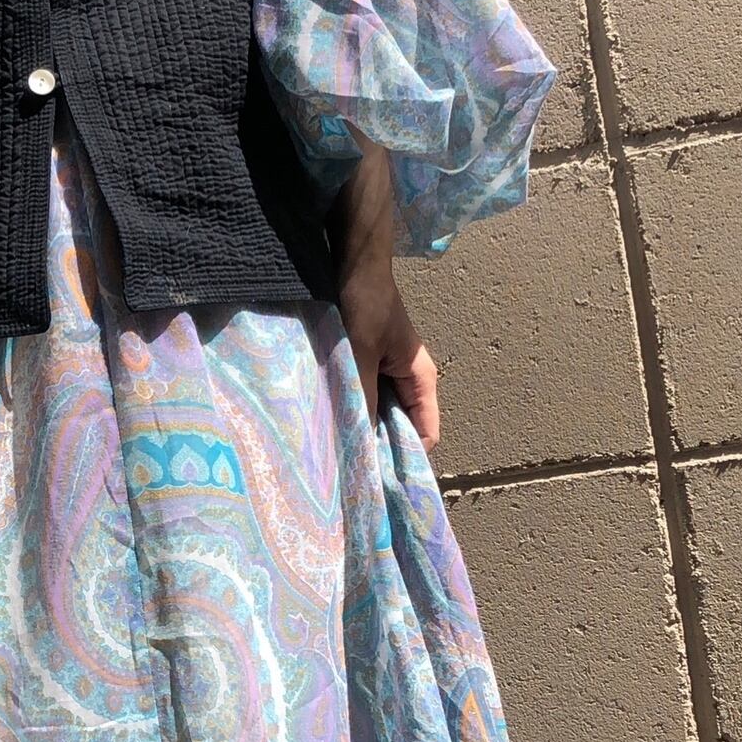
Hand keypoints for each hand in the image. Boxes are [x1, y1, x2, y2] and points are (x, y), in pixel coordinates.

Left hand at [333, 134, 440, 449]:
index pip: (425, 437)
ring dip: (353, 431)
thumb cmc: (364, 302)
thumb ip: (362, 400)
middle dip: (375, 451)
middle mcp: (404, 380)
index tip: (375, 483)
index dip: (403, 462)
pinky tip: (317, 426)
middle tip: (345, 476)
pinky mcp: (356, 366)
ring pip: (371, 416)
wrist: (348, 257)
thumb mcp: (362, 355)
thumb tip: (357, 450)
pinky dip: (341, 412)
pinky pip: (353, 399)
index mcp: (420, 379)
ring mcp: (380, 373)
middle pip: (397, 431)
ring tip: (328, 455)